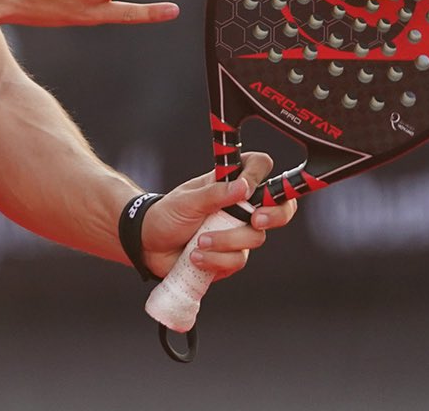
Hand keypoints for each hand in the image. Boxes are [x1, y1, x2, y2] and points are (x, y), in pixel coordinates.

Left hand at [140, 153, 298, 278]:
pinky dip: (215, 259)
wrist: (149, 246)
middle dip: (274, 215)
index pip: (259, 168)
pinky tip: (196, 256)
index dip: (260, 175)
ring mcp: (238, 233)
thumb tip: (243, 187)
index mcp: (229, 184)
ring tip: (198, 241)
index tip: (248, 187)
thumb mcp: (186, 200)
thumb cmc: (166, 215)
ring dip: (225, 241)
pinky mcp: (231, 257)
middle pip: (279, 208)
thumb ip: (214, 193)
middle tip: (255, 221)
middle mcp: (240, 207)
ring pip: (254, 239)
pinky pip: (237, 260)